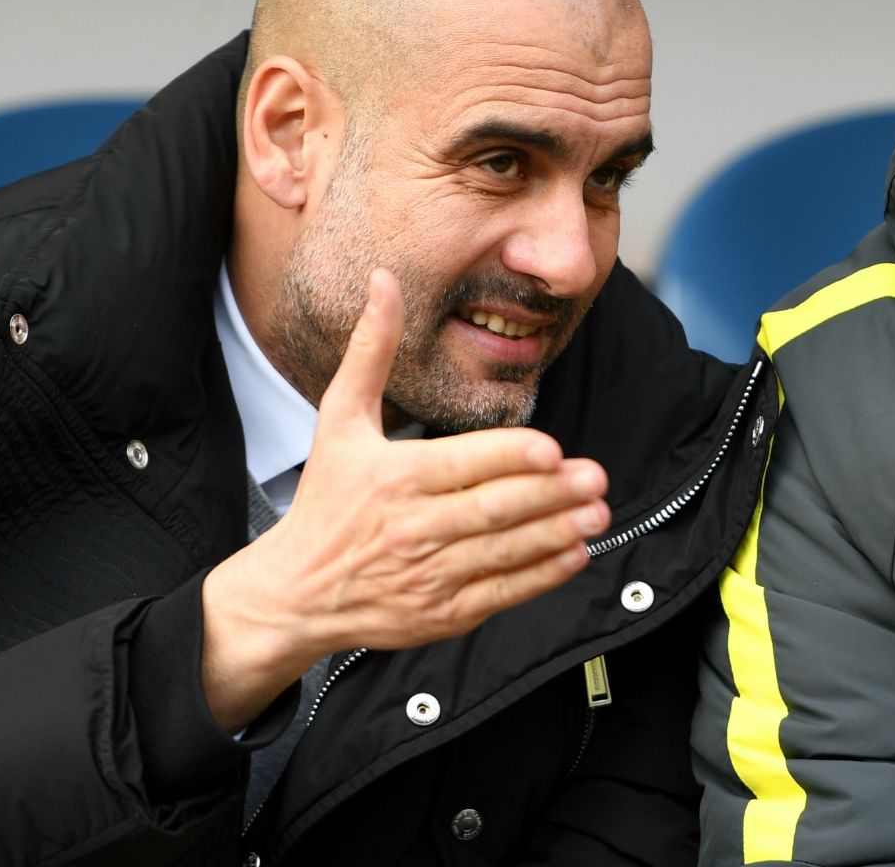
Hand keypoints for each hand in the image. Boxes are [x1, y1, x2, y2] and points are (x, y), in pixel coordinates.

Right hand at [199, 268, 607, 729]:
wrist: (296, 592)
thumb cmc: (326, 499)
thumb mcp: (339, 419)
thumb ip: (371, 350)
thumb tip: (384, 279)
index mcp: (391, 478)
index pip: (462, 465)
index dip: (510, 458)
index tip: (553, 449)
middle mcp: (411, 528)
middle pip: (492, 510)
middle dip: (550, 495)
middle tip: (596, 477)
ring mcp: (427, 576)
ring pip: (503, 552)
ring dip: (556, 533)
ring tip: (598, 512)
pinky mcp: (441, 615)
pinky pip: (501, 593)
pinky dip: (541, 576)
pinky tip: (574, 553)